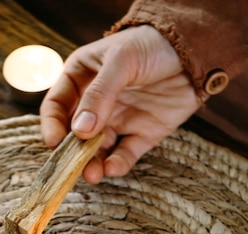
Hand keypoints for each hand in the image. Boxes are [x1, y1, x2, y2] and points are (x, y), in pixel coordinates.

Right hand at [40, 26, 202, 182]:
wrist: (195, 52)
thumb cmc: (151, 45)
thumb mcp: (121, 61)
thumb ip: (100, 95)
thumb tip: (80, 130)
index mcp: (80, 79)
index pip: (57, 107)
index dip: (52, 126)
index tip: (55, 143)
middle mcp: (95, 104)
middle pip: (75, 135)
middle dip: (73, 153)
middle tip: (73, 168)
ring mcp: (117, 121)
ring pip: (97, 150)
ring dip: (92, 164)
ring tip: (93, 175)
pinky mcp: (140, 135)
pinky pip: (124, 155)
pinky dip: (117, 164)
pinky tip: (113, 168)